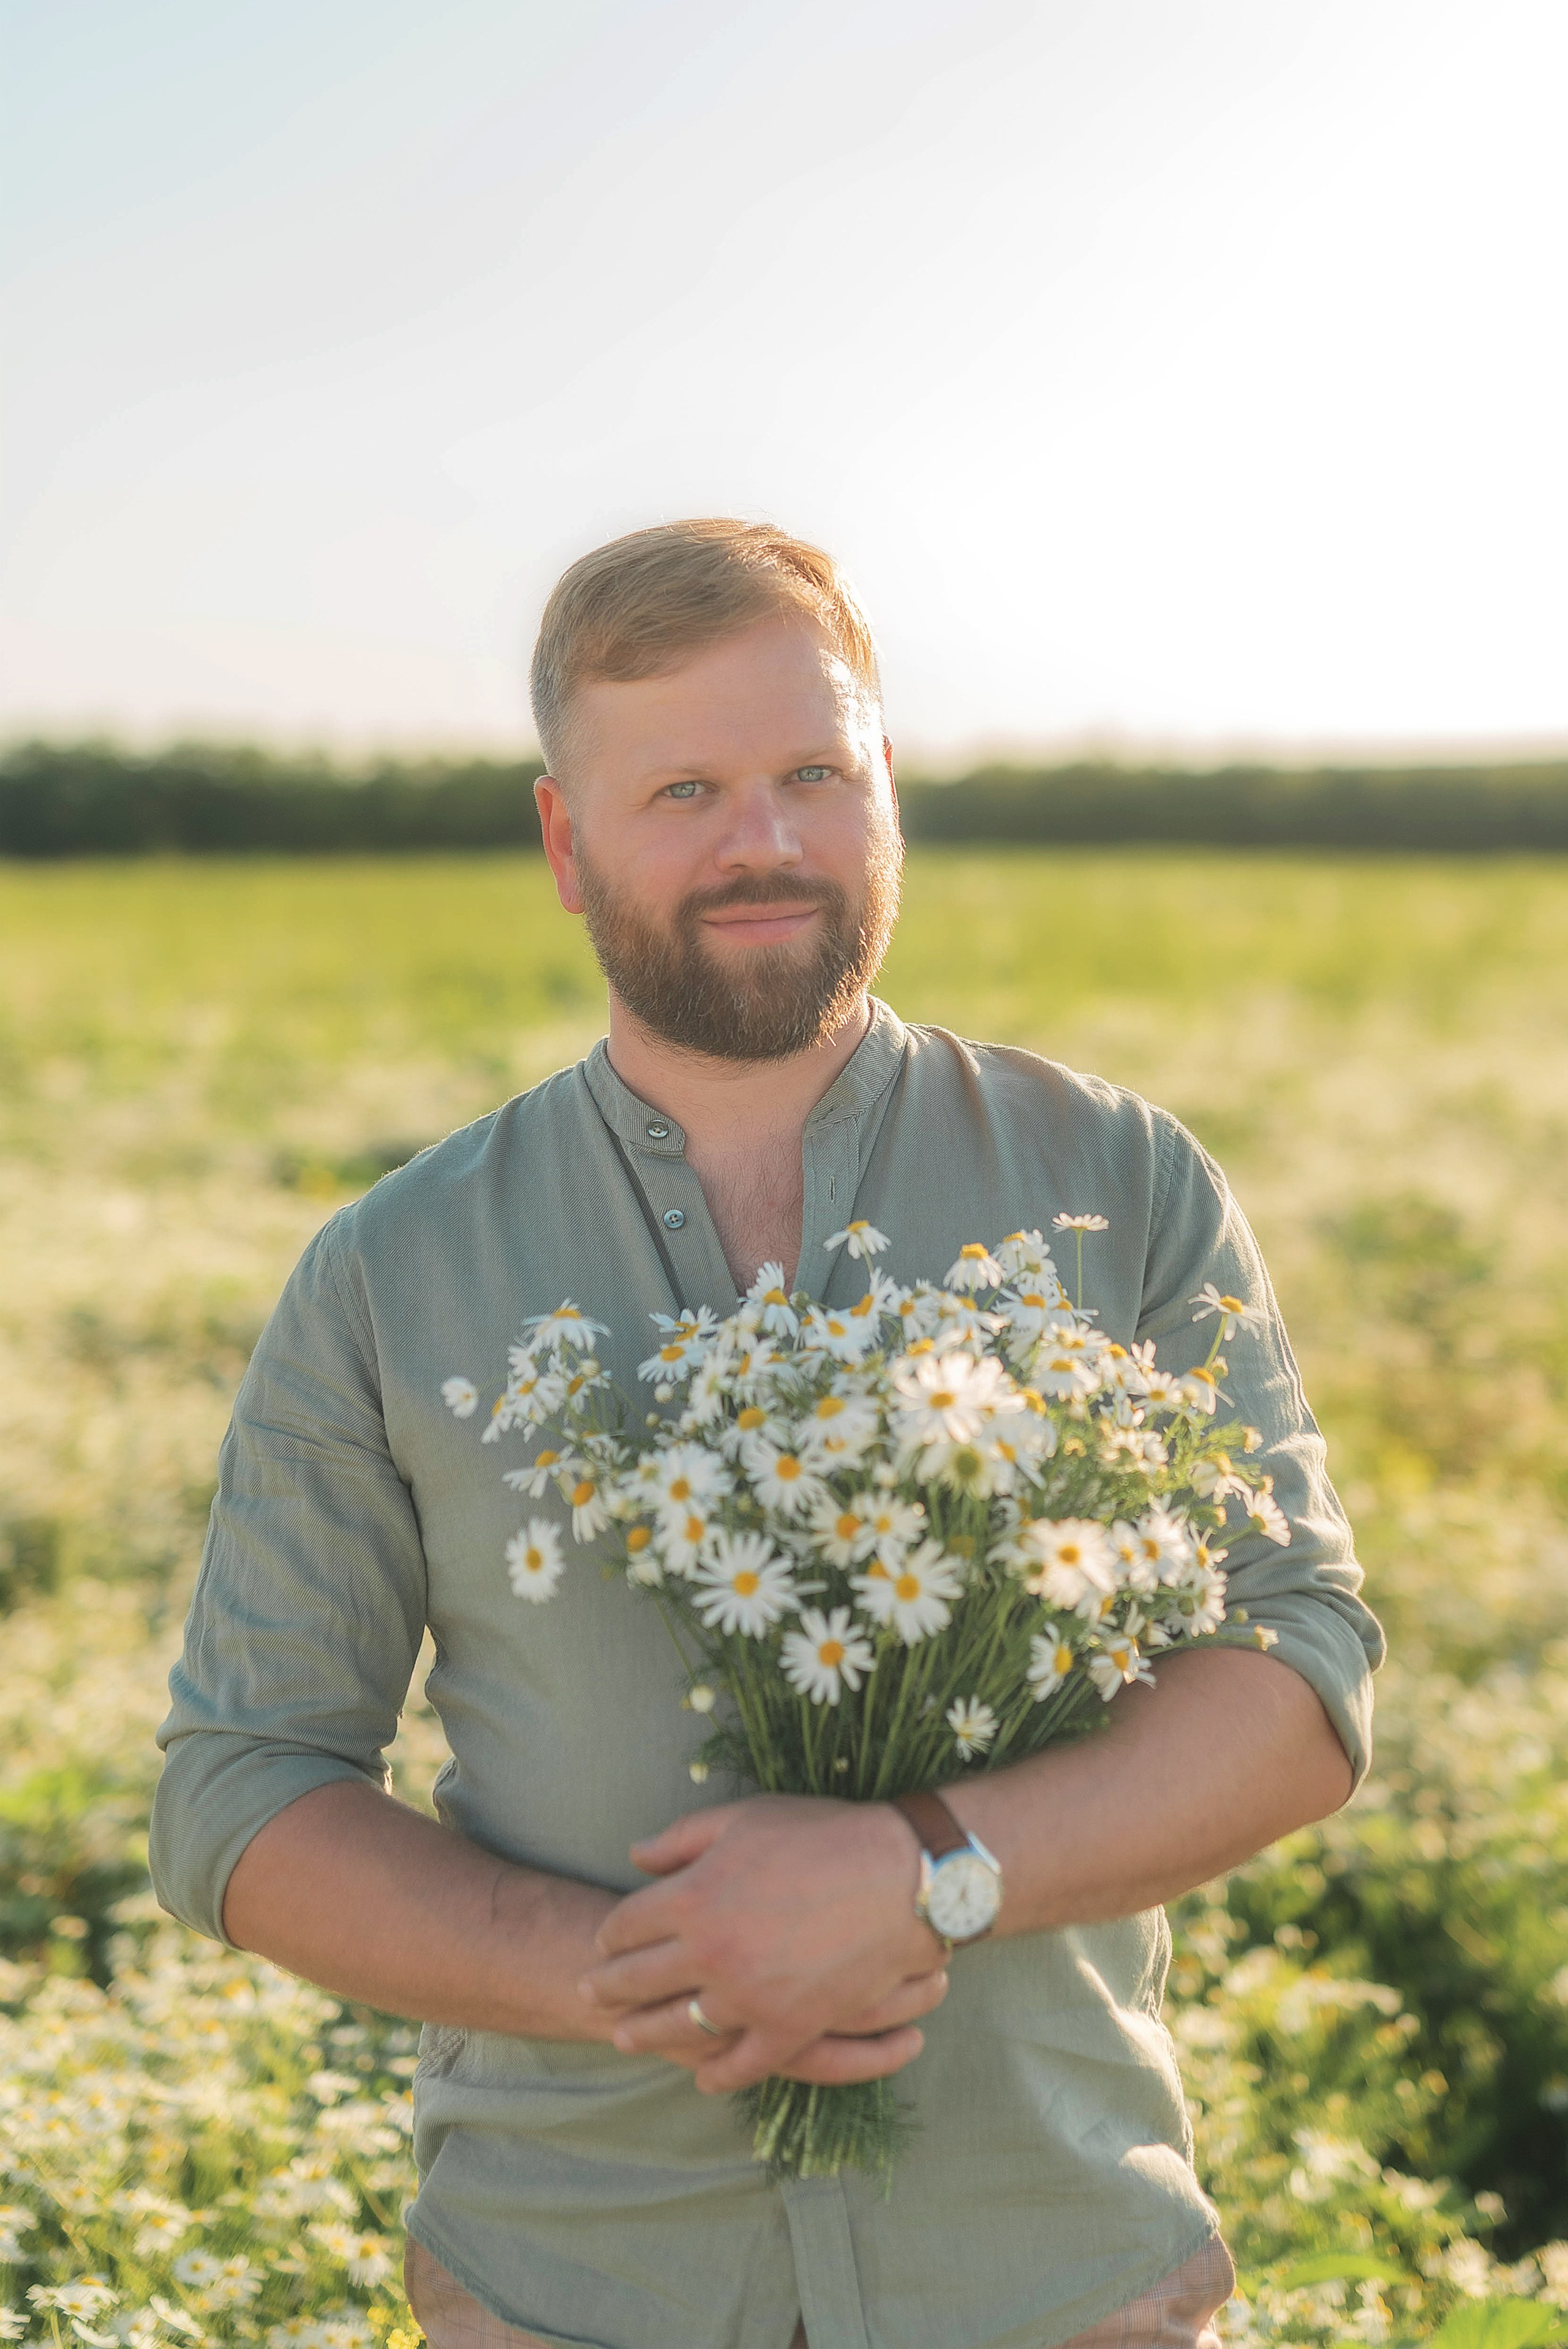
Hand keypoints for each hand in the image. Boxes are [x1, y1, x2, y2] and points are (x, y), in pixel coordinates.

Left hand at [577, 1794, 949, 2092]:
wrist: (901, 1877)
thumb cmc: (823, 1836)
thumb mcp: (745, 1819)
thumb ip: (682, 1839)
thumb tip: (634, 1856)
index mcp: (694, 1897)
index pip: (628, 1923)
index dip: (610, 1933)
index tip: (603, 1940)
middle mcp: (710, 1953)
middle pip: (637, 1979)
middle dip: (607, 1986)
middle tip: (589, 1992)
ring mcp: (748, 1997)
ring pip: (678, 2026)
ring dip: (645, 2033)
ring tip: (624, 2037)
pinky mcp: (789, 2028)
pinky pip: (741, 2064)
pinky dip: (718, 2074)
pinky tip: (702, 2076)